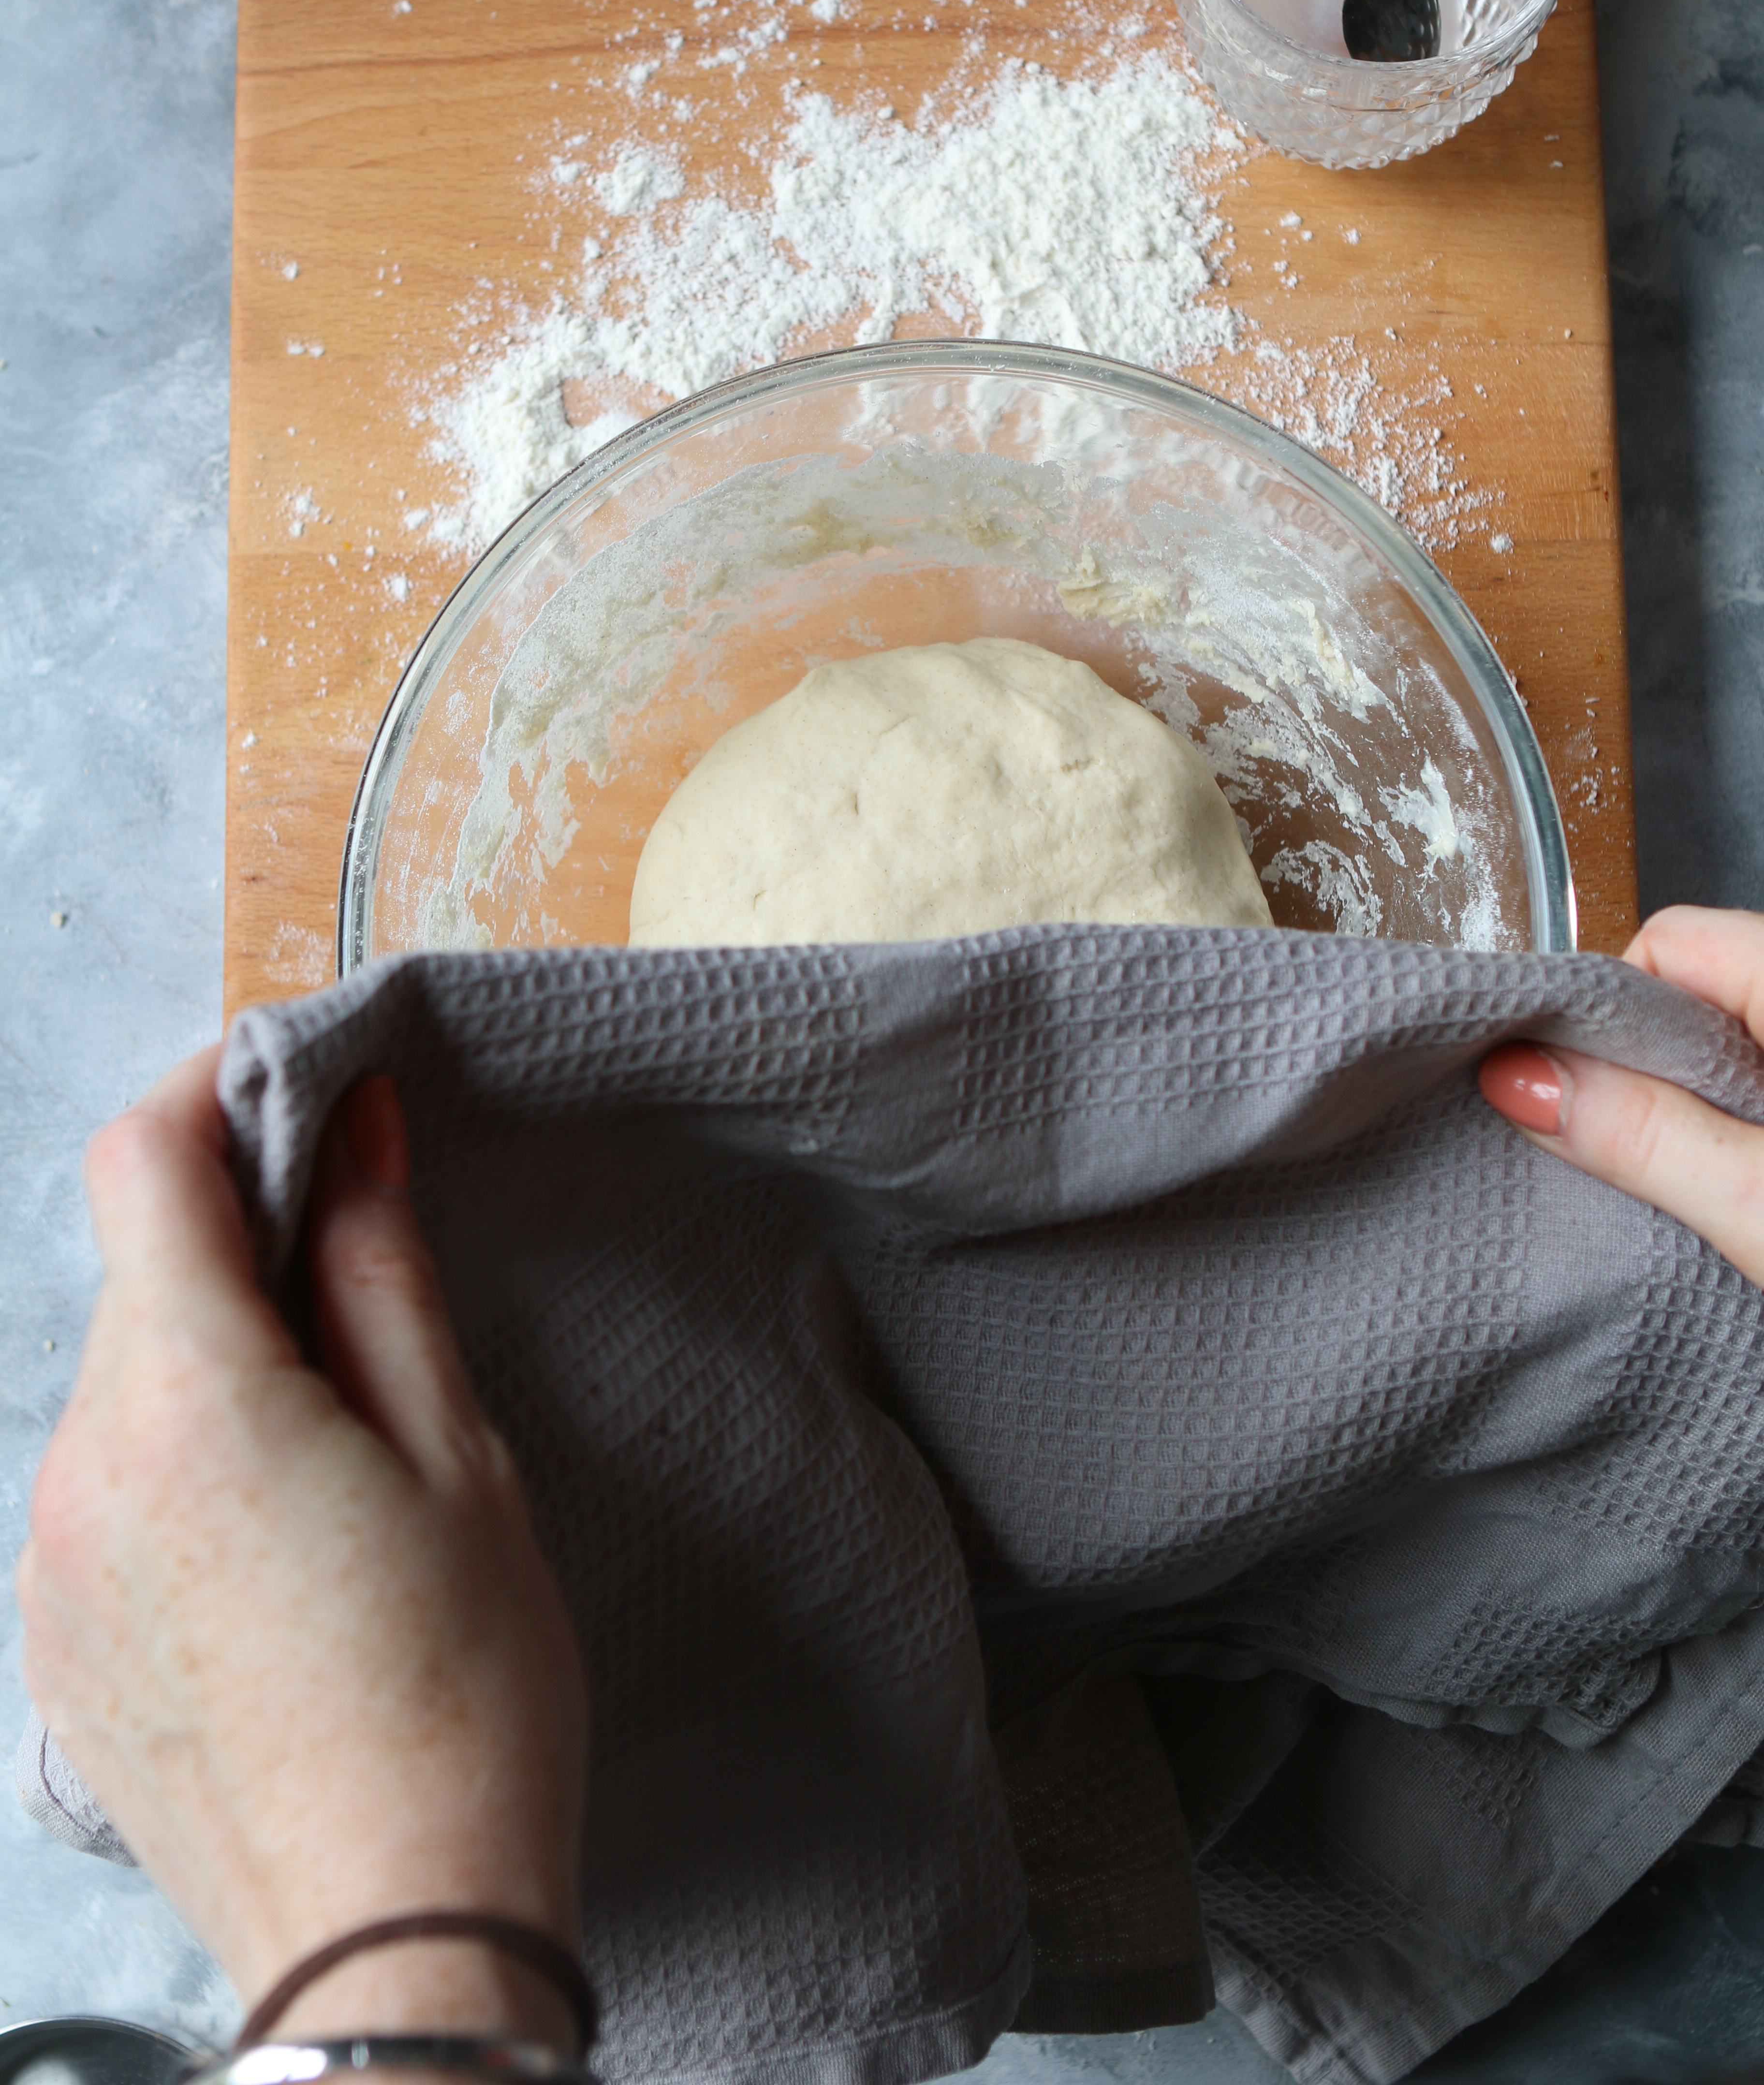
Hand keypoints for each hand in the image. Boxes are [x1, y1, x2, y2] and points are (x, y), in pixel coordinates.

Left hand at [16, 1051, 586, 2039]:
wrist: (390, 1943)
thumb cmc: (459, 1698)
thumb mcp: (457, 1453)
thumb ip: (381, 1269)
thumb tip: (352, 1129)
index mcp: (188, 1404)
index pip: (145, 1160)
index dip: (220, 1090)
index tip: (301, 1085)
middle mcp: (81, 1472)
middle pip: (140, 1275)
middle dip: (242, 1243)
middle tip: (370, 1290)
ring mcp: (48, 1566)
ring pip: (126, 1384)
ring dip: (218, 1362)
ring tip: (344, 1454)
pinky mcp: (51, 1642)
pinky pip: (105, 1490)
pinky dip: (183, 1462)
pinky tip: (284, 1546)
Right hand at [1480, 904, 1763, 1287]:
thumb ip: (1647, 1135)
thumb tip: (1519, 1077)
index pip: (1668, 942)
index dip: (1610, 1017)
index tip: (1581, 1099)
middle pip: (1694, 995)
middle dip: (1641, 1073)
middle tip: (1627, 1161)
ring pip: (1729, 1049)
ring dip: (1690, 1115)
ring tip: (1692, 1194)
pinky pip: (1757, 1093)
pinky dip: (1735, 1136)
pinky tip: (1738, 1200)